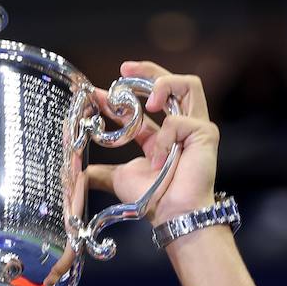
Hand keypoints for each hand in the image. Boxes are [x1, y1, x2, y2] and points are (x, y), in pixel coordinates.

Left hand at [86, 62, 219, 225]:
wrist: (172, 215)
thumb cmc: (154, 201)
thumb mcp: (120, 180)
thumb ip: (102, 173)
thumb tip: (81, 175)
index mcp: (161, 137)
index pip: (140, 107)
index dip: (119, 97)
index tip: (97, 93)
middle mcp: (180, 128)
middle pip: (170, 83)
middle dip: (147, 71)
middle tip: (124, 70)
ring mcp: (195, 128)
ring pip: (188, 85)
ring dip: (163, 85)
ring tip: (147, 102)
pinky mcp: (206, 132)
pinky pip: (177, 122)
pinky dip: (163, 138)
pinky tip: (159, 160)